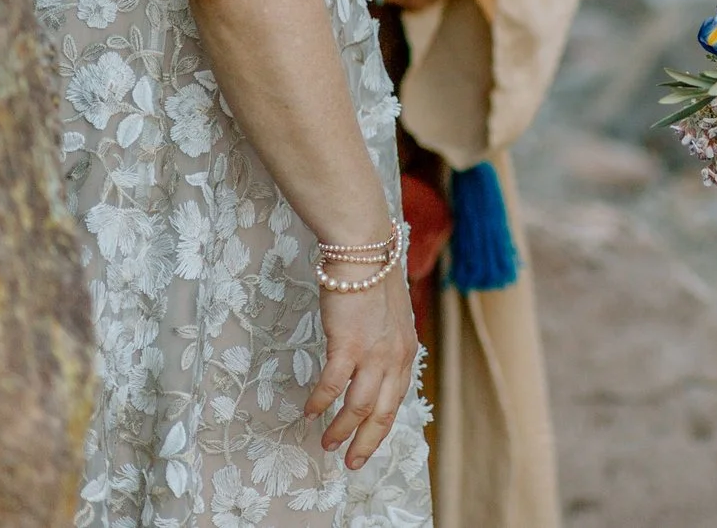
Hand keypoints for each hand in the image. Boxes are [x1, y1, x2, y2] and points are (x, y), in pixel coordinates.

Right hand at [305, 277, 417, 469]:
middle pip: (383, 413)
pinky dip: (321, 402)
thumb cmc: (372, 281)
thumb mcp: (390, 320)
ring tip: (326, 442)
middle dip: (365, 442)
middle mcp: (395, 357)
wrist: (364, 253)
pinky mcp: (348, 345)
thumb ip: (384, 346)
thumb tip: (371, 367)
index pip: (397, 401)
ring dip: (342, 429)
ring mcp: (373, 353)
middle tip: (351, 463)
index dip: (381, 429)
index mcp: (406, 352)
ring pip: (359, 406)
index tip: (367, 446)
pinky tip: (309, 411)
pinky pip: (333, 385)